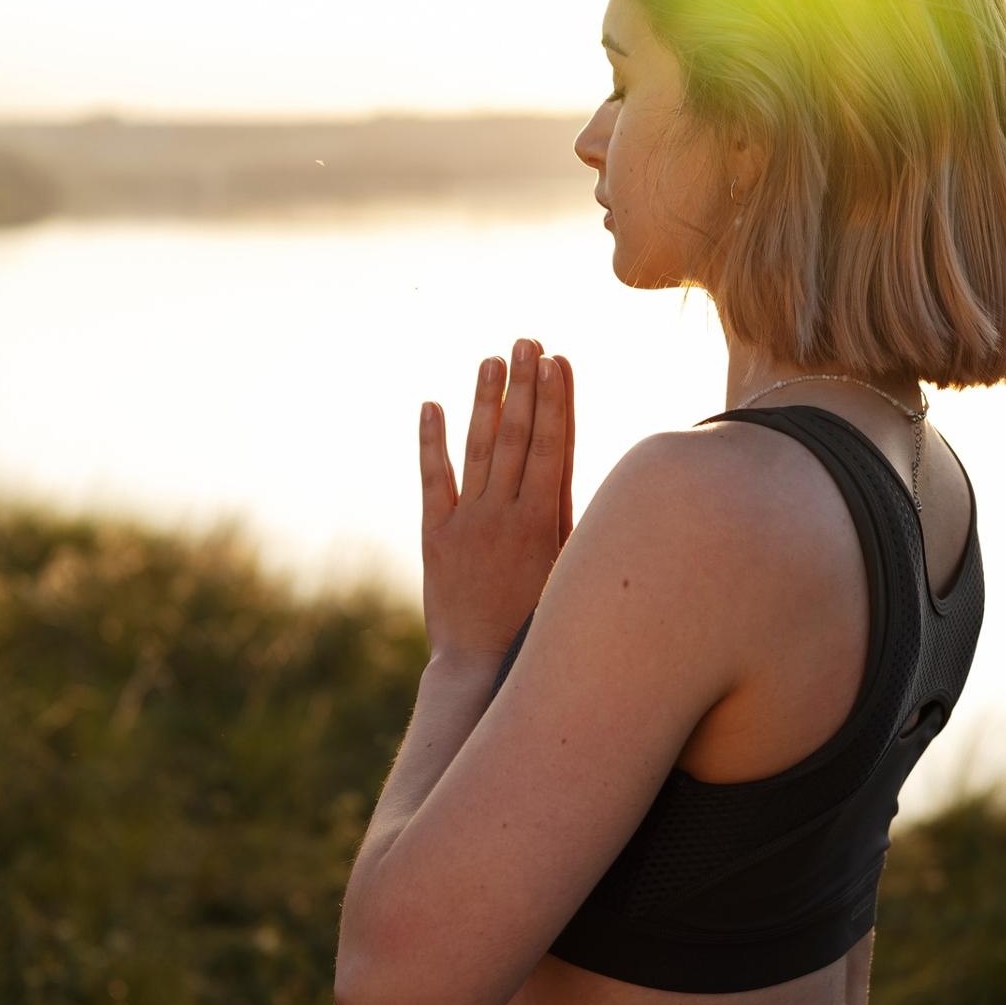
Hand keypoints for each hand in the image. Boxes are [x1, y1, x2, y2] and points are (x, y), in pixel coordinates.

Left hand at [419, 337, 574, 665]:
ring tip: (492, 359)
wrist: (481, 665)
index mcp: (544, 521)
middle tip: (527, 339)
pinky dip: (431, 441)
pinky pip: (433, 479)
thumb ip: (569, 516)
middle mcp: (505, 514)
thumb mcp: (567, 568)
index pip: (552, 446)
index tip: (557, 359)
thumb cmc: (537, 620)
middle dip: (524, 385)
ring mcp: (467, 522)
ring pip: (479, 449)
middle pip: (518, 436)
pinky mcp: (436, 534)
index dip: (554, 399)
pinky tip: (432, 405)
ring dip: (486, 401)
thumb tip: (574, 462)